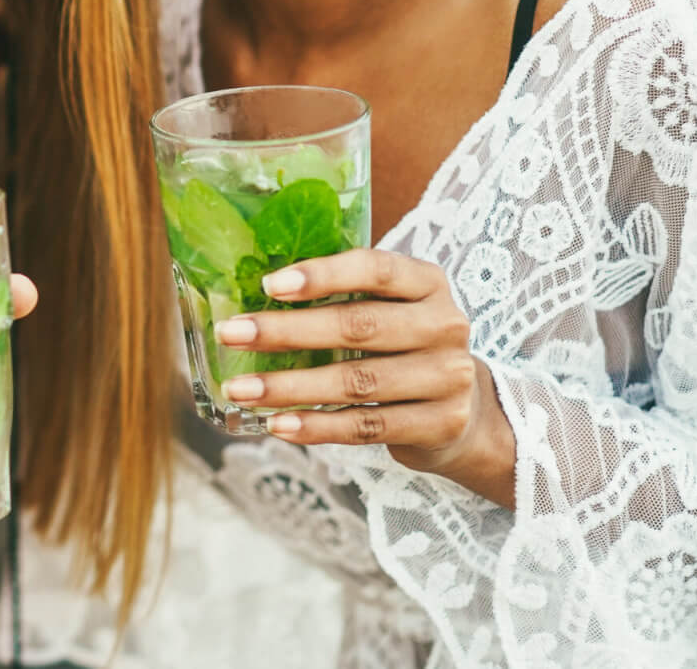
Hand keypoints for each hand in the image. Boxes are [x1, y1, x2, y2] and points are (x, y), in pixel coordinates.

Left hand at [212, 247, 515, 502]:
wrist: (465, 411)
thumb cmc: (402, 345)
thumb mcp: (389, 308)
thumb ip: (340, 297)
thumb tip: (251, 298)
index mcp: (427, 283)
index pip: (375, 269)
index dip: (322, 275)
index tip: (268, 285)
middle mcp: (445, 326)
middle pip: (358, 326)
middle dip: (286, 332)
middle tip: (230, 334)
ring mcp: (447, 378)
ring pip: (356, 382)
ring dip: (289, 387)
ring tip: (240, 390)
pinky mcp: (440, 424)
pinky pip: (366, 426)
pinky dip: (317, 427)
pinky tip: (278, 424)